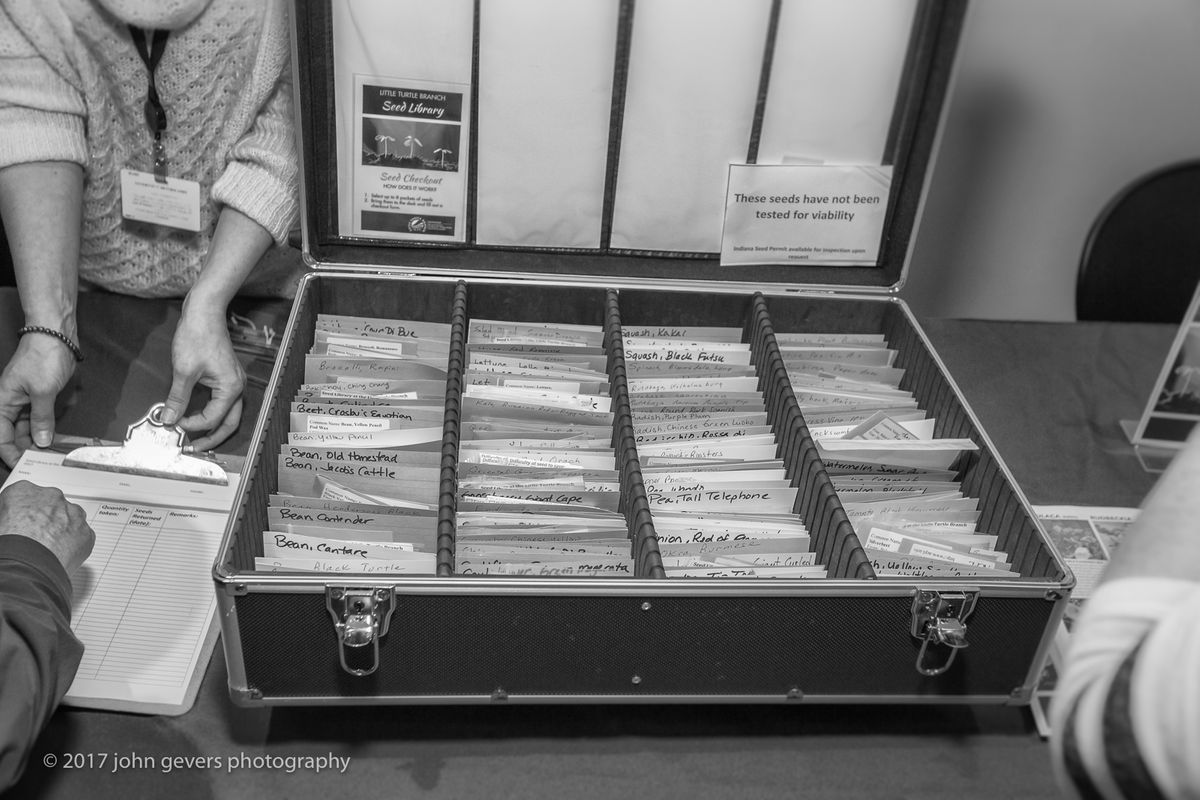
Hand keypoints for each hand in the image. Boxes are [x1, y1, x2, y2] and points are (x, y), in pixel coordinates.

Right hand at [0, 334, 77, 467]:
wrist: (56, 336)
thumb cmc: (42, 355)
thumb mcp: (43, 392)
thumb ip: (41, 418)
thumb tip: (40, 439)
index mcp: (3, 401)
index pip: (1, 435)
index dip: (10, 452)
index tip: (21, 464)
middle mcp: (11, 402)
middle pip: (13, 434)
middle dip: (25, 449)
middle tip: (39, 462)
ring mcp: (26, 400)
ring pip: (27, 428)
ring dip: (36, 440)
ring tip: (47, 455)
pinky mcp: (40, 396)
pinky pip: (40, 418)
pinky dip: (45, 429)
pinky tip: (53, 439)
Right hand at [0, 480, 94, 574]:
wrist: (29, 565)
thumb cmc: (10, 545)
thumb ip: (7, 516)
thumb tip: (9, 520)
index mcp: (24, 491)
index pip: (23, 496)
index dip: (21, 511)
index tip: (21, 519)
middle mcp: (51, 497)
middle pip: (49, 504)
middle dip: (44, 518)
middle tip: (36, 535)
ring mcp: (73, 513)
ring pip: (70, 517)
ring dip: (62, 528)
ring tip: (49, 547)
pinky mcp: (86, 532)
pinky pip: (81, 536)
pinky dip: (74, 544)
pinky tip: (61, 554)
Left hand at [162, 304, 244, 452]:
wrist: (205, 312)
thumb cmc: (199, 336)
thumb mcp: (184, 371)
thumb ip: (177, 399)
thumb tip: (168, 418)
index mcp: (230, 388)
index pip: (212, 418)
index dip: (192, 425)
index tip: (174, 423)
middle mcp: (236, 387)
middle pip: (229, 423)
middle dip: (212, 438)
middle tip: (194, 448)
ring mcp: (233, 382)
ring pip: (228, 414)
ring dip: (214, 427)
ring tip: (197, 436)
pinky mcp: (226, 377)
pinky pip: (223, 402)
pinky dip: (212, 413)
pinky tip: (198, 415)